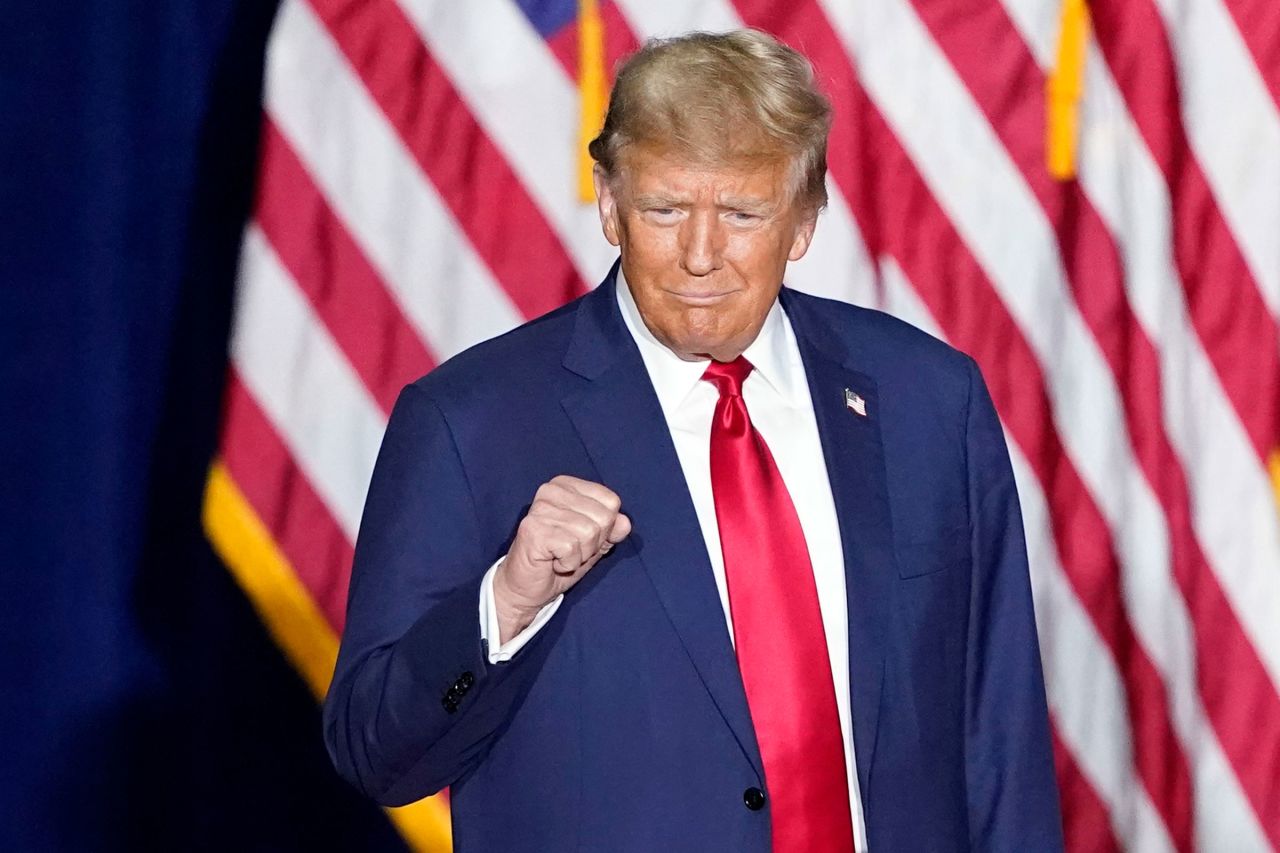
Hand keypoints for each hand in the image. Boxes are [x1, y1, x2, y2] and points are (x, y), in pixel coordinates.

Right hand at [493, 475, 631, 643]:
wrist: (525, 588)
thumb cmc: (558, 561)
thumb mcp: (593, 543)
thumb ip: (611, 530)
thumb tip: (625, 522)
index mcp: (566, 485)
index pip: (611, 501)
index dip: (604, 529)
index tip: (581, 539)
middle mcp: (551, 490)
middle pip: (603, 517)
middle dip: (593, 544)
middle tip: (569, 550)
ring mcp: (541, 509)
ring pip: (589, 533)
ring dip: (580, 555)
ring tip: (560, 556)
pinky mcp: (534, 529)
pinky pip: (572, 548)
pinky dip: (568, 563)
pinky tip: (553, 562)